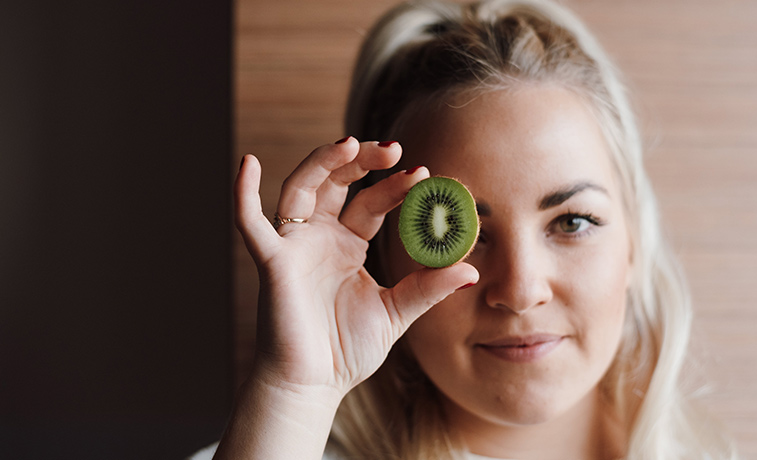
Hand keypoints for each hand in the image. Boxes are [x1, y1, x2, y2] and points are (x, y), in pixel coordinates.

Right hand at [234, 139, 478, 397]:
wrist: (314, 384)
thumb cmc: (347, 350)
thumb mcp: (397, 312)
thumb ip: (428, 288)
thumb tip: (472, 271)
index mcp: (347, 246)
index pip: (370, 203)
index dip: (393, 186)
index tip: (423, 173)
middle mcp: (319, 238)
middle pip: (336, 183)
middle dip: (362, 161)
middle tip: (394, 149)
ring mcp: (294, 246)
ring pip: (301, 188)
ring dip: (322, 162)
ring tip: (351, 143)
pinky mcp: (273, 261)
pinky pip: (250, 223)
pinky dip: (243, 193)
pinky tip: (247, 162)